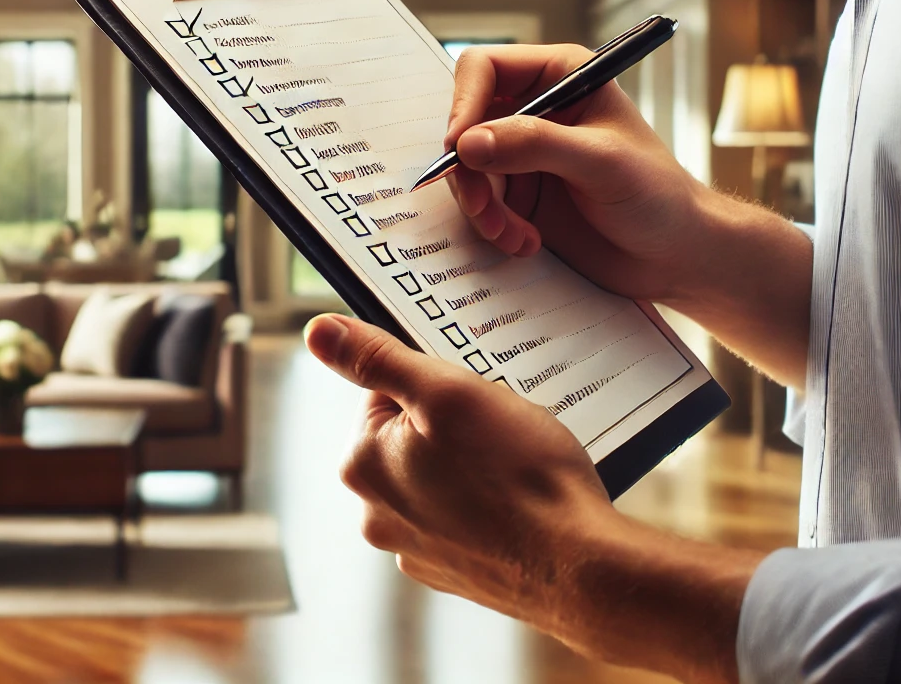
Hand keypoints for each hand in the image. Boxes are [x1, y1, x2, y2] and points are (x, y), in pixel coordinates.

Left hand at [305, 312, 760, 683]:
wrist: (581, 564)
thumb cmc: (520, 475)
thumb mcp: (448, 392)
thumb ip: (377, 359)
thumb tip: (319, 331)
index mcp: (363, 466)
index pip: (384, 393)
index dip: (434, 386)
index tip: (468, 400)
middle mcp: (378, 515)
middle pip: (410, 435)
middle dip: (452, 424)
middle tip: (496, 430)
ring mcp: (416, 549)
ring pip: (439, 474)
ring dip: (470, 462)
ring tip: (512, 466)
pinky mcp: (453, 570)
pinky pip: (463, 513)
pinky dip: (486, 501)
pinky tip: (518, 500)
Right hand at [444, 44, 707, 304]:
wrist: (674, 255)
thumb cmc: (658, 195)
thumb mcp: (600, 162)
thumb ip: (535, 144)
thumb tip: (469, 143)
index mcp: (561, 76)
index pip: (486, 69)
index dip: (464, 103)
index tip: (460, 147)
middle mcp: (536, 110)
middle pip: (466, 122)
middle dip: (469, 169)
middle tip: (484, 207)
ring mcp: (525, 154)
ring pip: (468, 168)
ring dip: (481, 207)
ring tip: (511, 234)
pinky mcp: (521, 194)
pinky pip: (482, 204)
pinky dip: (493, 227)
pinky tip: (525, 242)